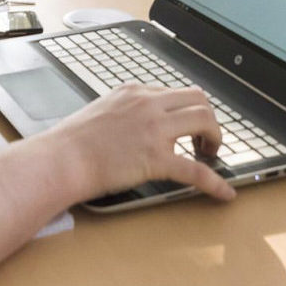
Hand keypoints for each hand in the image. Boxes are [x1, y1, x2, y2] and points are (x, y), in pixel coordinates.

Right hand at [41, 85, 234, 201]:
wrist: (60, 159)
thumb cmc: (73, 141)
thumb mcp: (103, 109)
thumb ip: (126, 111)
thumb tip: (139, 123)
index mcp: (135, 92)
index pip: (176, 93)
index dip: (189, 110)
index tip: (190, 126)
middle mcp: (148, 104)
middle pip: (199, 99)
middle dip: (209, 119)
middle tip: (205, 140)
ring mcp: (154, 130)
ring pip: (205, 121)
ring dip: (215, 138)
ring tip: (210, 155)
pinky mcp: (156, 159)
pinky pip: (196, 170)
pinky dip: (215, 183)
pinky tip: (225, 193)